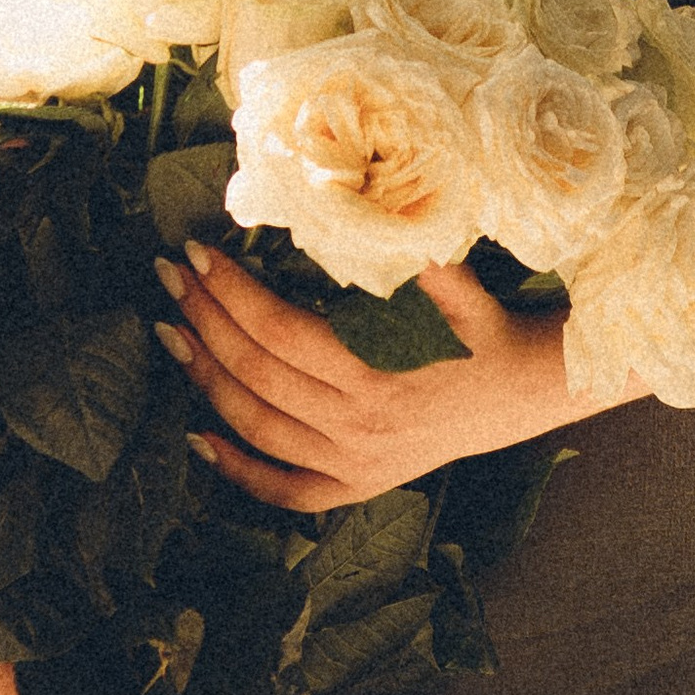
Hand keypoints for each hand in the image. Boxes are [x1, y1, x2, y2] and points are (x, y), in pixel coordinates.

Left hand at [158, 243, 584, 509]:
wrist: (526, 392)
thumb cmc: (485, 326)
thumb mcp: (457, 283)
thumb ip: (410, 252)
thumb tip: (354, 204)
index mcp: (378, 374)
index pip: (281, 329)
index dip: (232, 291)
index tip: (199, 252)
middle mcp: (359, 427)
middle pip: (258, 372)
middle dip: (204, 319)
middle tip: (169, 275)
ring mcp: (355, 464)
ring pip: (258, 426)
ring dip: (204, 379)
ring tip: (168, 331)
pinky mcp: (357, 485)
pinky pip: (285, 490)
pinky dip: (237, 470)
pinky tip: (196, 439)